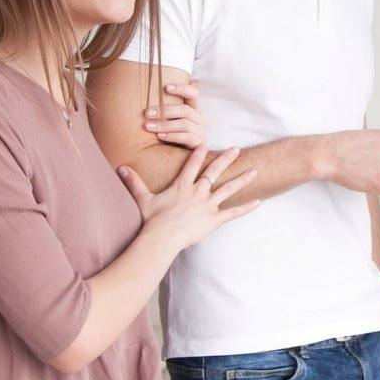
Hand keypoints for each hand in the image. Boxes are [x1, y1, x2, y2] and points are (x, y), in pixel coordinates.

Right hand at [118, 146, 258, 250]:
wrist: (163, 237)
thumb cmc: (152, 219)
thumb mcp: (142, 199)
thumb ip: (134, 182)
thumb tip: (120, 168)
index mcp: (182, 185)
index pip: (192, 164)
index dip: (198, 153)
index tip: (204, 142)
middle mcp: (198, 191)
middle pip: (214, 171)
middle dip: (226, 158)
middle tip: (236, 148)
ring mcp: (208, 204)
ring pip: (229, 188)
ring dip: (242, 179)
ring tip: (254, 170)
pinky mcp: (214, 219)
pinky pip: (233, 213)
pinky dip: (246, 208)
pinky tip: (258, 202)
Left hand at [143, 79, 205, 148]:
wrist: (187, 155)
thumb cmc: (178, 132)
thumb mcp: (175, 118)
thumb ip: (171, 105)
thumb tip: (170, 86)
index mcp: (194, 109)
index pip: (193, 93)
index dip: (182, 89)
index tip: (166, 87)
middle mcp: (199, 119)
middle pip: (185, 110)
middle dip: (165, 110)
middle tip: (146, 112)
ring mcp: (200, 132)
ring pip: (184, 124)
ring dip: (165, 124)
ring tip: (148, 126)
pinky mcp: (198, 144)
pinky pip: (186, 138)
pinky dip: (172, 136)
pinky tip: (160, 136)